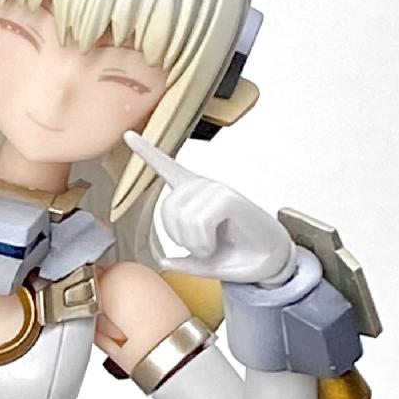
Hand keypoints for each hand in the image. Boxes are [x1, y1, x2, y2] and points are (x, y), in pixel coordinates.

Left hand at [124, 131, 294, 283]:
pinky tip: (212, 241)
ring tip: (213, 245)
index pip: (168, 169)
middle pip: (167, 209)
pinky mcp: (228, 198)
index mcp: (193, 196)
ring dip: (196, 243)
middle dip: (180, 238)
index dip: (147, 153)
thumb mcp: (204, 263)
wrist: (269, 263)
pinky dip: (202, 239)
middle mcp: (202, 187)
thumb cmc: (240, 256)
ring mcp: (215, 190)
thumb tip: (164, 260)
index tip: (129, 135)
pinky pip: (200, 216)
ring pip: (184, 219)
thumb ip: (184, 261)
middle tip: (203, 248)